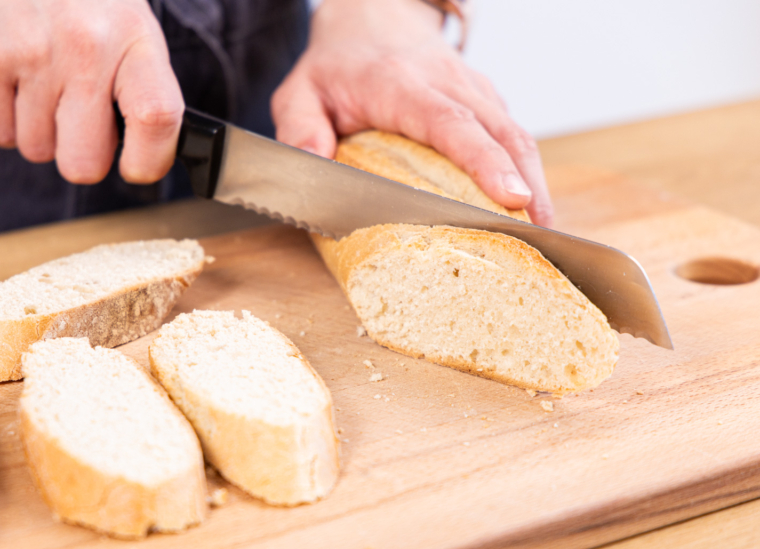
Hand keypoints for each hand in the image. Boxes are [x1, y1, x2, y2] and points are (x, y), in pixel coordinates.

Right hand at [0, 0, 182, 184]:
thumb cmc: (80, 0)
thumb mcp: (127, 24)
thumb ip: (143, 86)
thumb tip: (150, 153)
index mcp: (134, 38)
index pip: (156, 117)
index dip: (149, 160)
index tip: (137, 166)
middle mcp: (85, 47)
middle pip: (85, 162)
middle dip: (81, 155)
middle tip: (80, 121)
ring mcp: (30, 54)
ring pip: (38, 150)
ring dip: (40, 130)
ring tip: (42, 81)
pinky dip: (5, 117)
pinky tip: (13, 76)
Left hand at [271, 0, 553, 225]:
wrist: (369, 16)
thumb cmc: (335, 66)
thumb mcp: (299, 92)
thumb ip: (298, 129)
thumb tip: (312, 164)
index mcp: (402, 86)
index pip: (451, 123)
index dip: (485, 161)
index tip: (511, 196)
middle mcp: (446, 83)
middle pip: (500, 132)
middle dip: (524, 182)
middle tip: (537, 235)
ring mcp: (472, 88)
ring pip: (515, 132)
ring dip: (534, 180)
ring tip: (541, 231)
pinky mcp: (484, 98)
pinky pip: (512, 133)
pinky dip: (525, 168)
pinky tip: (529, 207)